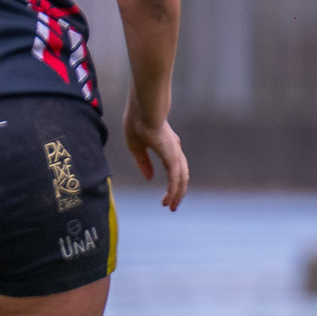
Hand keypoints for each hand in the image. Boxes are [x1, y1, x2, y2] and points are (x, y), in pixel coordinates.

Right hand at [123, 95, 187, 209]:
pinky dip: (174, 190)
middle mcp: (175, 150)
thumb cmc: (137, 121)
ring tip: (170, 207)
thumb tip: (150, 177)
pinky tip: (169, 200)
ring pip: (181, 179)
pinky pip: (176, 178)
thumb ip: (142, 161)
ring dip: (177, 194)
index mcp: (168, 146)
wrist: (143, 109)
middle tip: (171, 206)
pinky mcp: (173, 156)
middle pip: (182, 176)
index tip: (166, 196)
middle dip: (177, 192)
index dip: (172, 183)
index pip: (174, 168)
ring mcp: (175, 153)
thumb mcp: (135, 145)